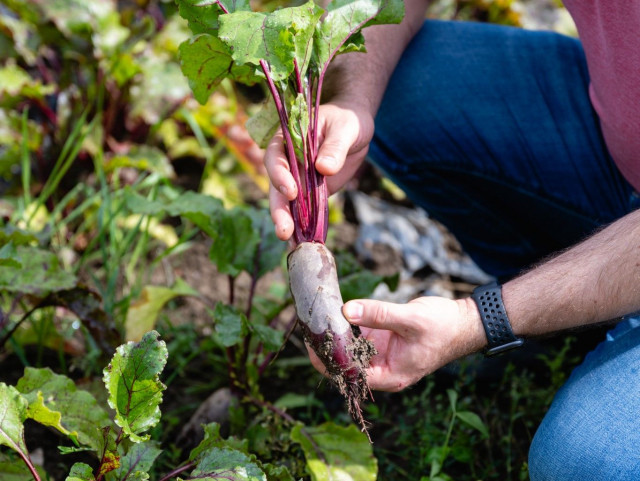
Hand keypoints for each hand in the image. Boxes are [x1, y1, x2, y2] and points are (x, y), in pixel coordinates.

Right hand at [264, 100, 374, 240]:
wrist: (356, 130)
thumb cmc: (347, 120)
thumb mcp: (345, 128)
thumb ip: (335, 146)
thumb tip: (324, 168)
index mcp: (287, 140)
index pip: (275, 157)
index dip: (279, 175)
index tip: (292, 191)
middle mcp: (287, 162)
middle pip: (277, 187)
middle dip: (279, 209)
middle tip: (284, 229)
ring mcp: (298, 180)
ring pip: (288, 204)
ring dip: (288, 223)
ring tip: (291, 242)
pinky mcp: (311, 194)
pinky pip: (305, 212)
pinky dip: (304, 227)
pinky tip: (304, 242)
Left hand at [314, 297, 485, 391]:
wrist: (463, 322)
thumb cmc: (443, 326)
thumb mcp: (410, 319)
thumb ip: (378, 315)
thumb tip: (346, 311)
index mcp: (390, 376)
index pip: (349, 375)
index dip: (326, 362)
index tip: (310, 343)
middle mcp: (382, 370)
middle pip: (345, 365)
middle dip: (325, 348)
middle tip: (307, 326)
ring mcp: (381, 356)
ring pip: (348, 351)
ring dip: (332, 337)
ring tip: (313, 319)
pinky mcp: (382, 342)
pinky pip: (357, 338)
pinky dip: (345, 327)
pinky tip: (331, 314)